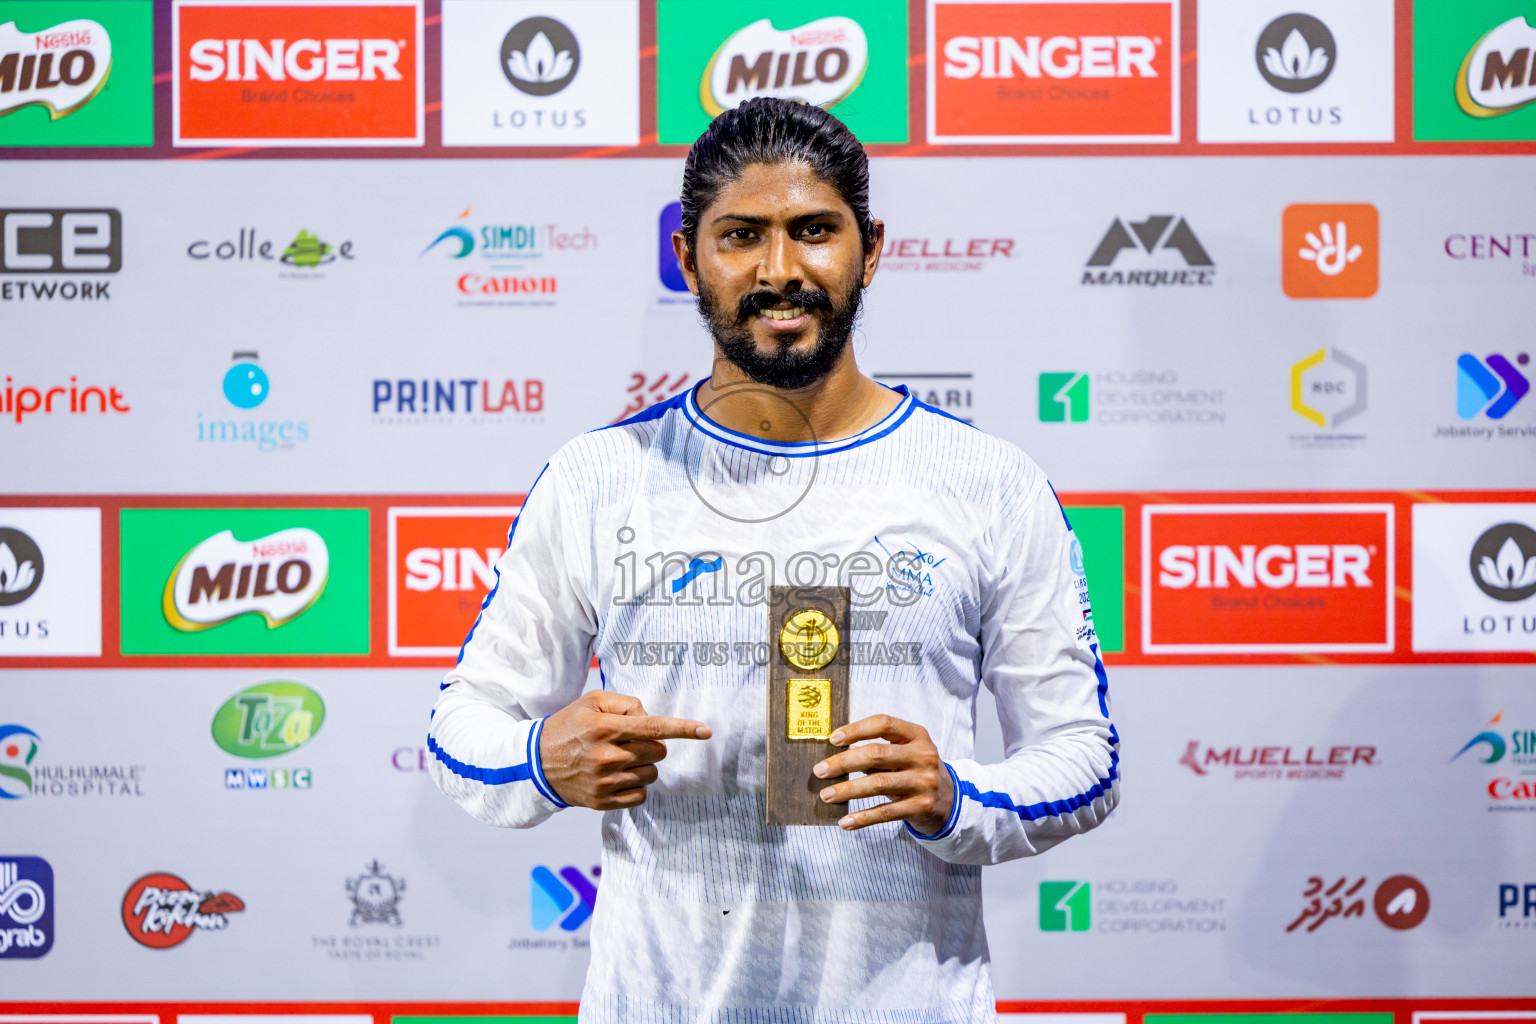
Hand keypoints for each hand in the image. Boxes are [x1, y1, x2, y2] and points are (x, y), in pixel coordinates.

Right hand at [538, 690, 710, 809]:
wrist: (536, 763)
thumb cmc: (570, 726)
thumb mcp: (592, 702)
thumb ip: (626, 704)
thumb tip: (651, 719)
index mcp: (604, 728)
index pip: (654, 727)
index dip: (683, 728)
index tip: (706, 731)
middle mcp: (606, 756)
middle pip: (658, 751)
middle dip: (652, 744)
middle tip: (630, 741)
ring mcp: (604, 782)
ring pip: (652, 774)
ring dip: (643, 765)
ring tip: (619, 758)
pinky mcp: (602, 802)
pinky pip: (641, 795)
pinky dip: (636, 785)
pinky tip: (618, 776)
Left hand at [813, 714, 953, 833]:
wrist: (950, 800)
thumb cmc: (915, 770)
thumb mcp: (906, 752)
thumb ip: (878, 750)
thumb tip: (836, 754)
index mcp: (917, 735)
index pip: (883, 724)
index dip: (856, 729)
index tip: (833, 739)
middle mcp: (923, 756)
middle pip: (876, 754)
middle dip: (843, 763)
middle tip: (819, 771)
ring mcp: (924, 782)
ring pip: (878, 784)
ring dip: (847, 790)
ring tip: (826, 795)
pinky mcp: (922, 807)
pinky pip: (886, 813)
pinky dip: (862, 817)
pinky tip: (845, 821)